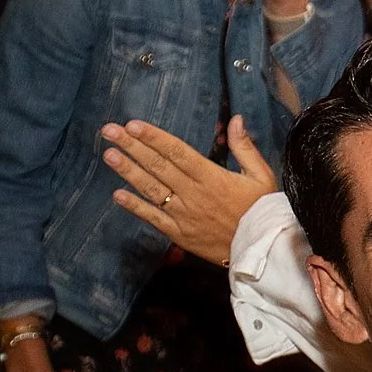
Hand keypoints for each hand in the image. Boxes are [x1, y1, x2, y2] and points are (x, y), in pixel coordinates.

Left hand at [107, 114, 276, 265]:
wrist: (263, 251)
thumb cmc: (262, 211)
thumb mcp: (261, 176)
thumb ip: (245, 147)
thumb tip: (235, 119)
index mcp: (212, 177)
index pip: (177, 151)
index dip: (154, 137)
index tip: (133, 124)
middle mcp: (194, 194)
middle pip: (158, 166)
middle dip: (132, 146)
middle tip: (109, 131)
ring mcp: (184, 215)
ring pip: (151, 189)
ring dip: (128, 171)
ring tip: (109, 154)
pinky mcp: (179, 234)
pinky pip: (153, 218)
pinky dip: (135, 207)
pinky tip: (117, 195)